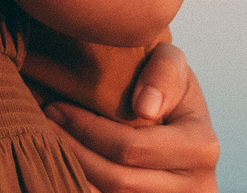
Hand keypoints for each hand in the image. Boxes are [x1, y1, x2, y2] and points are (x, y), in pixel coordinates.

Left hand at [44, 41, 218, 192]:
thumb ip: (164, 72)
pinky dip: (86, 185)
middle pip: (118, 180)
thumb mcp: (173, 66)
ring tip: (49, 142)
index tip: (55, 106)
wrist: (182, 125)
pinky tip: (67, 164)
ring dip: (75, 172)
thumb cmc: (169, 88)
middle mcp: (196, 186)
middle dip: (74, 151)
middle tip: (44, 124)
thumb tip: (145, 107)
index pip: (132, 148)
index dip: (87, 129)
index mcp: (201, 147)